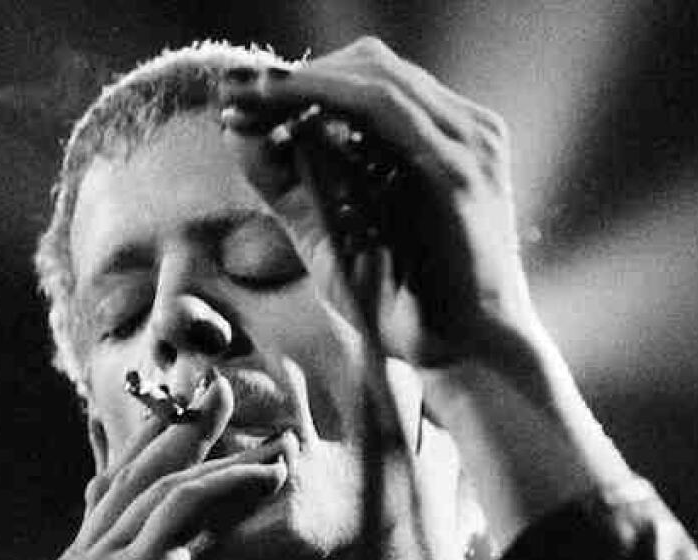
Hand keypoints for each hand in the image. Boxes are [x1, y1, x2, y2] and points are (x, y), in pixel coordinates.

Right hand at [36, 377, 291, 559]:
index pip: (106, 500)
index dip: (138, 452)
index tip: (171, 415)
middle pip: (127, 477)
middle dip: (175, 430)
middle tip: (215, 391)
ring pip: (159, 486)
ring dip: (215, 451)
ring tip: (260, 430)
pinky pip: (185, 508)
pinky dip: (229, 483)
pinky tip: (268, 474)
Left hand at [219, 37, 542, 372]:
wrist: (465, 356)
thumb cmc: (403, 304)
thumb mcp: (334, 231)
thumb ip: (292, 182)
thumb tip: (239, 131)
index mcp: (446, 139)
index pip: (370, 81)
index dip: (301, 81)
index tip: (237, 96)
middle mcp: (465, 130)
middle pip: (370, 66)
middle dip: (292, 77)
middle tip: (230, 92)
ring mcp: (467, 143)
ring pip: (372, 78)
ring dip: (298, 82)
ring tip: (242, 96)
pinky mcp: (457, 167)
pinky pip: (382, 108)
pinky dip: (323, 98)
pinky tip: (278, 108)